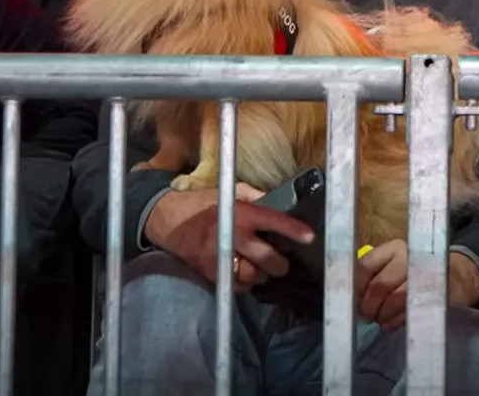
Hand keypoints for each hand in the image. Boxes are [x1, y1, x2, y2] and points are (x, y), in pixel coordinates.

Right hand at [143, 183, 313, 291]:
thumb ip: (255, 198)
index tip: (310, 237)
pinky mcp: (209, 272)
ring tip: (260, 267)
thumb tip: (280, 205)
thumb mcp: (230, 191)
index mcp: (240, 212)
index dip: (293, 230)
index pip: (272, 220)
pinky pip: (237, 286)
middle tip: (281, 262)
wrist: (167, 219)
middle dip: (279, 264)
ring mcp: (220, 256)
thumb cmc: (202, 203)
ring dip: (261, 275)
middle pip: (267, 258)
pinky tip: (243, 273)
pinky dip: (244, 283)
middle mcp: (232, 234)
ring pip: (253, 276)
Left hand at [355, 242, 478, 329]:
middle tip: (367, 316)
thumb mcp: (393, 267)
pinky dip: (396, 320)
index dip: (357, 286)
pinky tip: (392, 323)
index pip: (366, 265)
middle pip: (381, 284)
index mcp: (393, 248)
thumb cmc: (414, 274)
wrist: (456, 277)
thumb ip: (373, 278)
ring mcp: (424, 274)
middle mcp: (408, 256)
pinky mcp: (435, 291)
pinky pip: (410, 310)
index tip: (355, 300)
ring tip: (380, 320)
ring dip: (383, 315)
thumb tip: (354, 300)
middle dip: (369, 305)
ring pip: (396, 298)